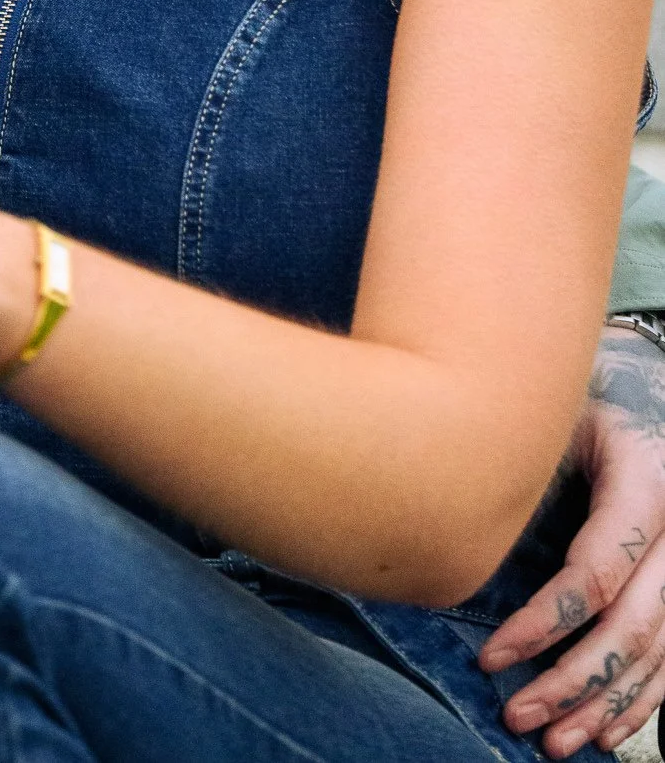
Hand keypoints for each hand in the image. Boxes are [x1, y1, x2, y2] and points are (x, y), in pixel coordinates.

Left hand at [481, 325, 664, 754]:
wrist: (641, 380)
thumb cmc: (584, 395)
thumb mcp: (556, 417)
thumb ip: (529, 476)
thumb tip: (461, 542)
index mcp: (646, 480)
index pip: (597, 573)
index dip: (544, 624)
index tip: (492, 656)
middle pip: (633, 626)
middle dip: (574, 681)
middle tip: (520, 716)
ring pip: (657, 653)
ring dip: (605, 704)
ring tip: (556, 742)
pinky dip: (640, 699)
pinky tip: (605, 731)